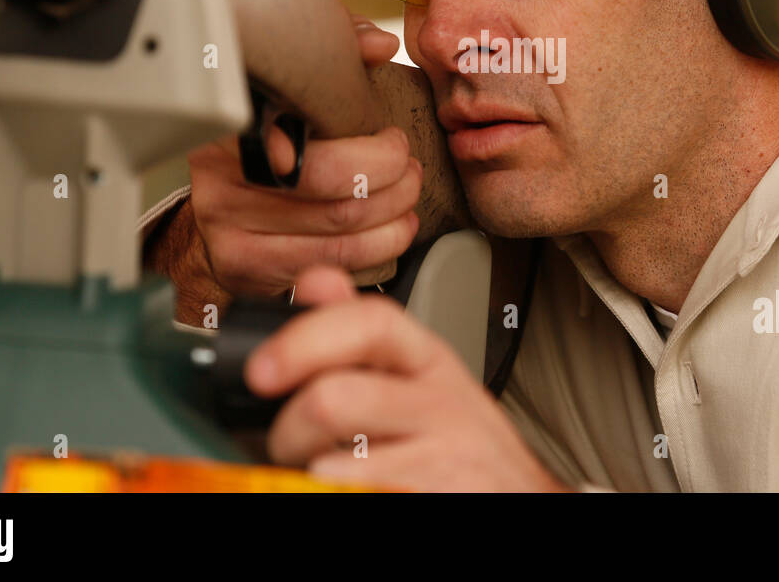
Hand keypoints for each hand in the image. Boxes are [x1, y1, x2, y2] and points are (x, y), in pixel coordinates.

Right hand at [187, 16, 421, 295]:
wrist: (216, 205)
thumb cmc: (262, 140)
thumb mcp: (288, 86)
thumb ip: (335, 56)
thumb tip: (378, 45)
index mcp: (231, 126)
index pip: (302, 133)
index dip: (366, 145)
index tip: (391, 138)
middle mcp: (221, 180)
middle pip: (330, 185)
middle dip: (391, 176)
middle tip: (407, 166)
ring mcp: (230, 231)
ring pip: (339, 230)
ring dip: (395, 213)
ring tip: (408, 193)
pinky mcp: (248, 270)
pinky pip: (332, 262)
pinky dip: (380, 247)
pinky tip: (395, 228)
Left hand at [247, 265, 568, 491]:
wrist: (519, 497)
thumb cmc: (454, 443)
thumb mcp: (415, 376)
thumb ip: (358, 332)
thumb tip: (313, 280)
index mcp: (424, 357)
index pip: (368, 321)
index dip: (305, 339)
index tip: (259, 372)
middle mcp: (441, 399)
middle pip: (338, 397)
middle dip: (288, 429)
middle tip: (285, 446)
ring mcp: (446, 454)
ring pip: (339, 462)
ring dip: (308, 475)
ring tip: (316, 476)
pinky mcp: (445, 497)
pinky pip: (362, 495)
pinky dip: (338, 495)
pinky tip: (351, 492)